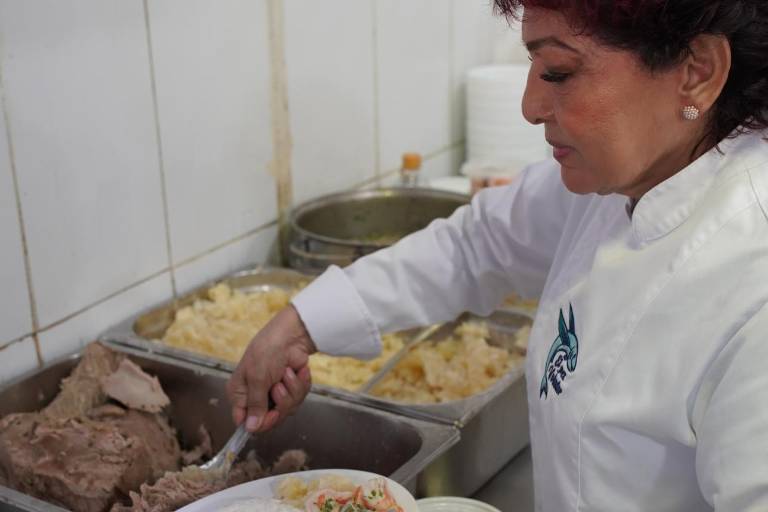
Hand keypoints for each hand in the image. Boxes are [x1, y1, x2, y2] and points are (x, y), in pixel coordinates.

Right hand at [227, 304, 315, 431]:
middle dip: (280, 404)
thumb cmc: (268, 350)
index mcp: (239, 393)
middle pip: (268, 419)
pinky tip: (297, 372)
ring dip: (291, 391)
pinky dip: (300, 385)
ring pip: (286, 410)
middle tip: (279, 387)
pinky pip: (298, 399)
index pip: (244, 421)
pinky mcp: (290, 389)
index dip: (258, 423)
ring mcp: (273, 393)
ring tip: (286, 374)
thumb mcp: (258, 378)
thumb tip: (250, 428)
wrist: (292, 335)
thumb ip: (255, 404)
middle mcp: (255, 395)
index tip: (270, 416)